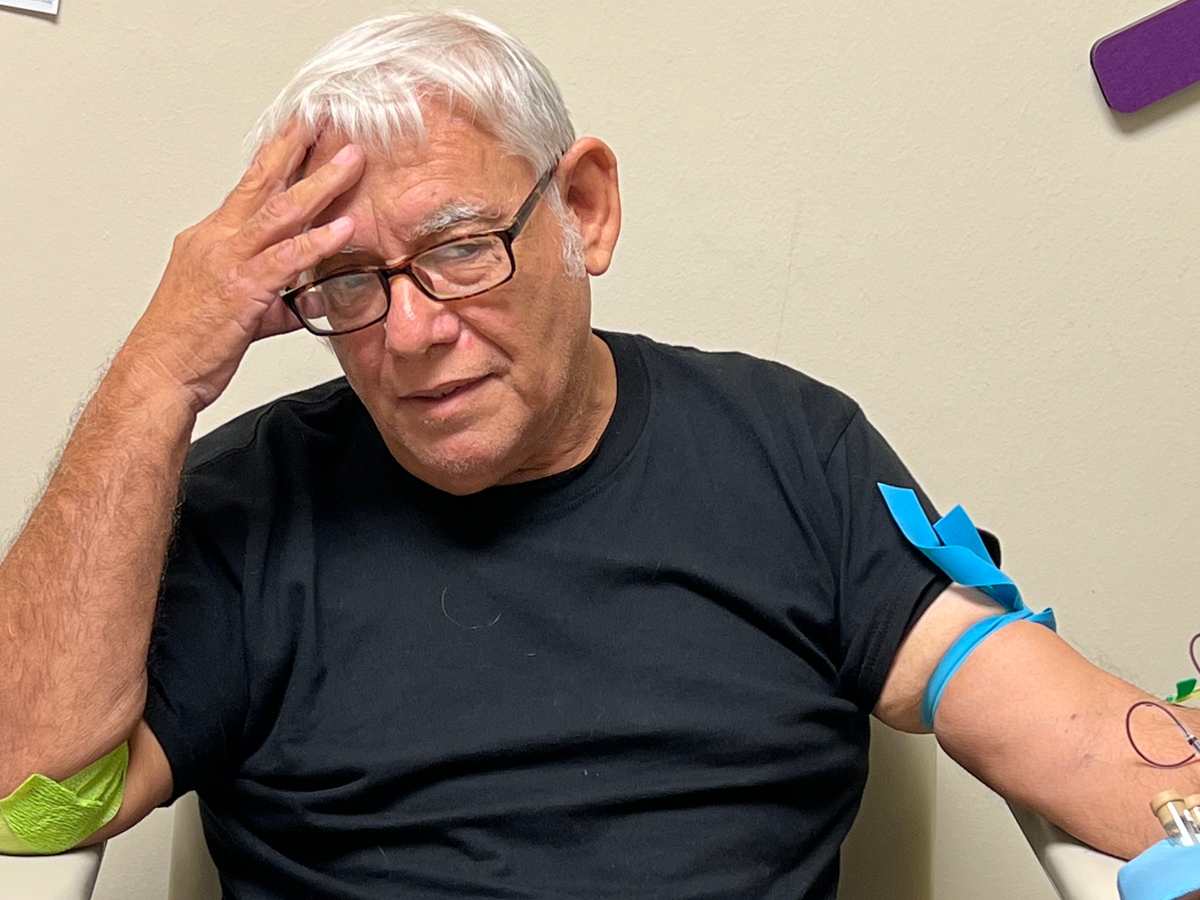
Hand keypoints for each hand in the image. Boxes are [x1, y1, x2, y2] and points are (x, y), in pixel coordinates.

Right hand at [121, 121, 363, 410]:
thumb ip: (277, 300)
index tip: (300, 131)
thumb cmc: (191, 344)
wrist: (160, 373)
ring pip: (278, 212)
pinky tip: (342, 228)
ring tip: (349, 163)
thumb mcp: (238, 311)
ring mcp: (227, 262)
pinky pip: (285, 259)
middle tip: (324, 122)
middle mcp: (216, 240)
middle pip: (262, 183)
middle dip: (296, 149)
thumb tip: (307, 299)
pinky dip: (316, 242)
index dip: (277, 157)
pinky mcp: (241, 290)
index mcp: (211, 239)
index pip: (249, 187)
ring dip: (318, 185)